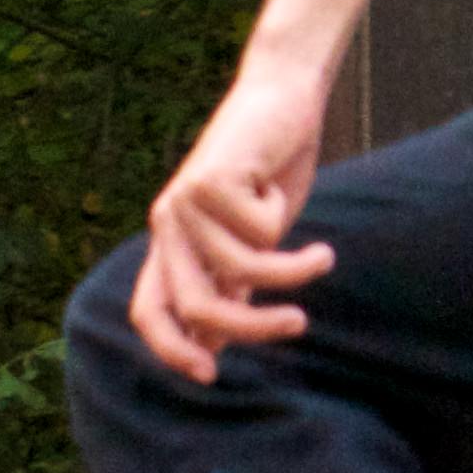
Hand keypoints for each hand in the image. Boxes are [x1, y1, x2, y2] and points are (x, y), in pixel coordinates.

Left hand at [131, 51, 335, 382]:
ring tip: (323, 257)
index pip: (149, 309)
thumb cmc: (269, 172)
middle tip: (300, 325)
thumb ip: (229, 288)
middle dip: (252, 327)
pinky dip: (283, 213)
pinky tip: (278, 184)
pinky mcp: (209, 178)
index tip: (210, 375)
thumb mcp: (250, 242)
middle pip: (198, 304)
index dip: (171, 348)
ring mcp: (183, 200)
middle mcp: (166, 224)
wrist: (281, 97)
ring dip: (292, 269)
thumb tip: (214, 350)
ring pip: (241, 267)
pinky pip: (261, 228)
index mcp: (170, 244)